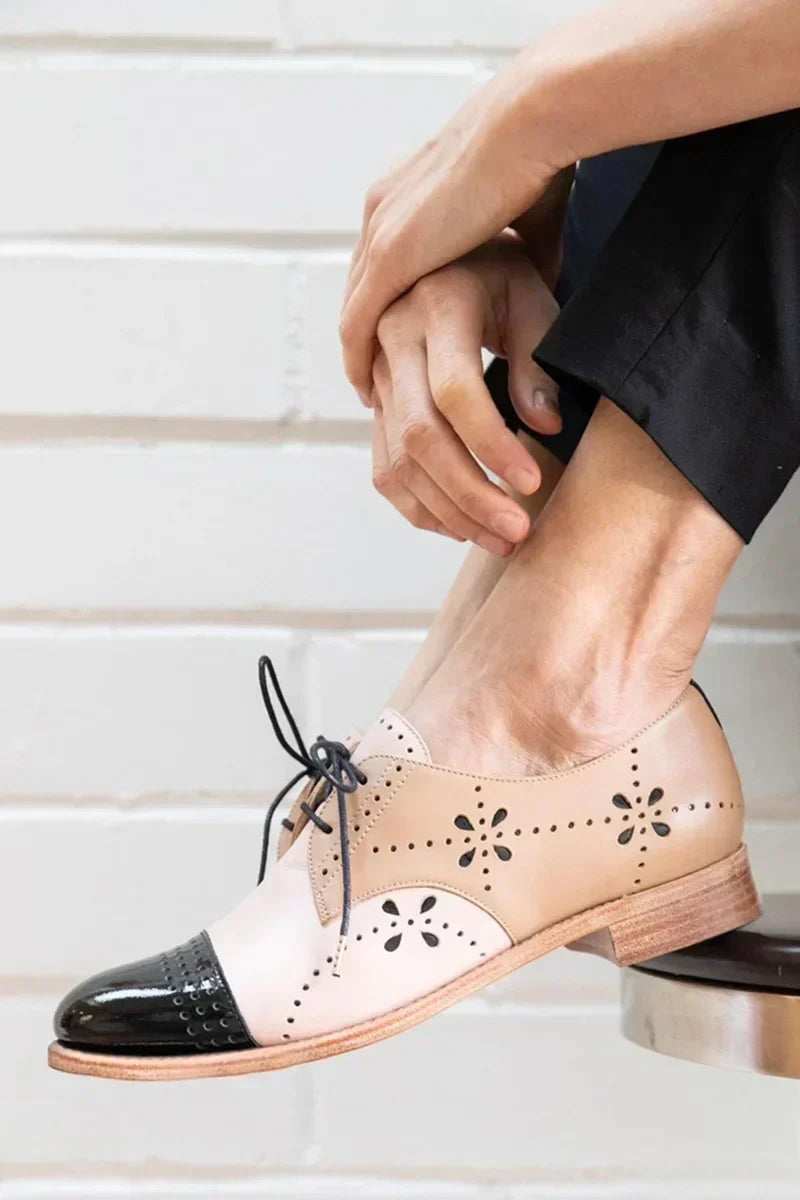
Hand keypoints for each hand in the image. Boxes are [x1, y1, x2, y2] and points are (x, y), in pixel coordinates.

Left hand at [341, 51, 560, 400]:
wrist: (530, 124)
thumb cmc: (539, 160)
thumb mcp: (528, 220)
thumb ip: (525, 254)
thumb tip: (544, 281)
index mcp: (409, 191)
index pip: (385, 261)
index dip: (391, 304)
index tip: (400, 337)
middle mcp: (382, 209)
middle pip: (361, 288)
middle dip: (368, 335)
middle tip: (377, 377)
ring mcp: (381, 231)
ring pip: (355, 310)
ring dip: (360, 354)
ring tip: (371, 393)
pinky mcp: (390, 255)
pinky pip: (358, 322)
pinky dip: (358, 358)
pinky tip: (366, 389)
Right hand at [370, 233, 559, 556]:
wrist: (447, 255)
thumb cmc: (503, 278)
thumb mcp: (533, 302)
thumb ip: (538, 362)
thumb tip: (544, 427)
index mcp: (437, 305)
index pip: (455, 391)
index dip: (492, 445)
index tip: (531, 483)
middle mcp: (392, 340)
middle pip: (419, 437)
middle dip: (470, 495)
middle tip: (517, 532)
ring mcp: (375, 376)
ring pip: (398, 462)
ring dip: (449, 512)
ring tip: (500, 539)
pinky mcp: (374, 405)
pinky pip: (385, 469)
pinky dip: (420, 508)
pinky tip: (462, 526)